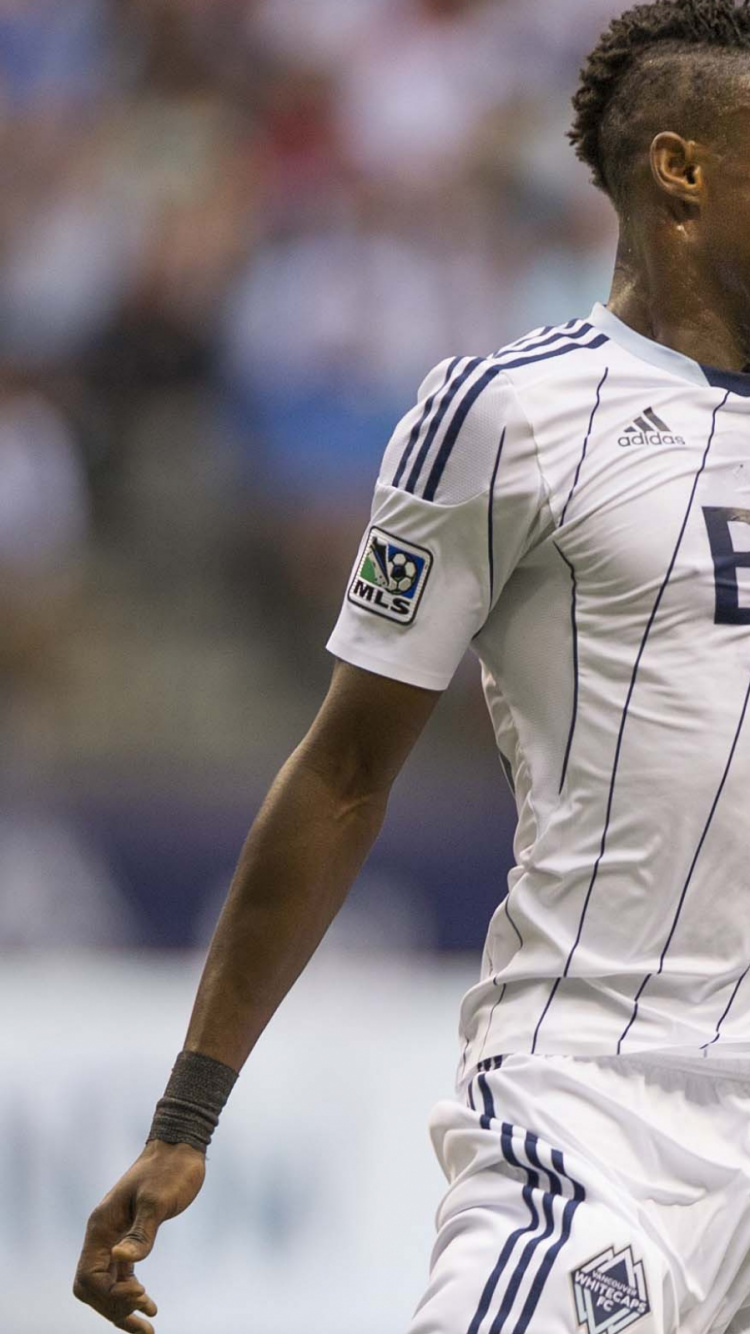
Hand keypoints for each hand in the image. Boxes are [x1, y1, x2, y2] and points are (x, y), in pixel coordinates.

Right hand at [74, 1140, 205, 1331]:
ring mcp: (115, 1237)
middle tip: (146, 1320)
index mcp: (102, 1226)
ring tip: (149, 1328)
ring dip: (123, 1308)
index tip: (141, 1293)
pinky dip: (131, 1293)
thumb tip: (121, 1261)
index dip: (109, 1294)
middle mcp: (103, 1235)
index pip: (88, 1276)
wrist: (181, 1147)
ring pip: (107, 1284)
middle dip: (114, 1309)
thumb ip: (141, 1234)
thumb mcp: (157, 1201)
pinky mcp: (131, 1237)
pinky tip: (150, 1304)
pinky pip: (121, 1275)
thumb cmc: (170, 1169)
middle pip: (93, 1287)